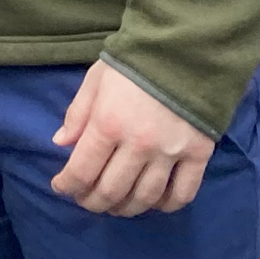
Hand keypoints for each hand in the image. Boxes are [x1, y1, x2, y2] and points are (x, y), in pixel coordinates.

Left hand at [50, 59, 213, 214]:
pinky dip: (167, 205)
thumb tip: (61, 143)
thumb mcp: (95, 80)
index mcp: (108, 123)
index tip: (62, 188)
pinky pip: (183, 193)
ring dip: (126, 208)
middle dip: (93, 201)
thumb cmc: (132, 64)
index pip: (82, 170)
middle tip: (87, 201)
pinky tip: (155, 204)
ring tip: (116, 207)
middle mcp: (138, 144)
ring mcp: (170, 153)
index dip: (68, 185)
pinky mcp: (198, 155)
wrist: (184, 50)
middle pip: (112, 190)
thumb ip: (77, 113)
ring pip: (145, 197)